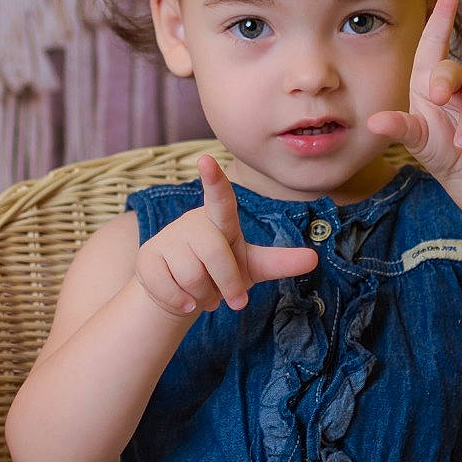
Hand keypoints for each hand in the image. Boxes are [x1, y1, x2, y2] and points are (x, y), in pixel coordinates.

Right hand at [133, 155, 319, 316]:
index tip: (206, 159)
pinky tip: (185, 302)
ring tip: (205, 297)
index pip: (219, 198)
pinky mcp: (147, 258)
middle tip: (233, 301)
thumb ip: (280, 261)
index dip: (214, 180)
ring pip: (190, 275)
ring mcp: (167, 239)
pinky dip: (181, 302)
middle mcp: (192, 223)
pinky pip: (168, 287)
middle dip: (228, 284)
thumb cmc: (221, 271)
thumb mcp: (252, 265)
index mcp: (220, 220)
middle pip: (214, 253)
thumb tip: (314, 259)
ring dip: (205, 297)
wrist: (181, 291)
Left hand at [366, 0, 461, 190]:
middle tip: (438, 102)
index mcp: (428, 79)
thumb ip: (399, 128)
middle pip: (454, 68)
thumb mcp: (416, 139)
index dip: (442, 15)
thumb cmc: (438, 148)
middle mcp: (456, 79)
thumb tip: (374, 122)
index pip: (435, 41)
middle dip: (446, 84)